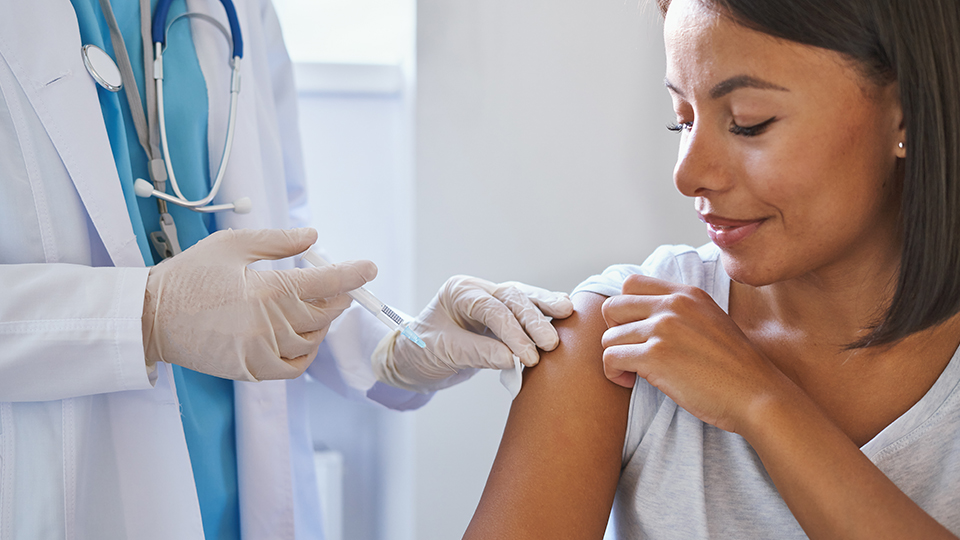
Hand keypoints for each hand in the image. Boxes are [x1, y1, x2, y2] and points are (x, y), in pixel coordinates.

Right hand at [142, 228, 375, 380]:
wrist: (150, 317)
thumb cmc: (189, 276)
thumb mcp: (231, 246)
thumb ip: (277, 242)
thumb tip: (313, 237)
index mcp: (268, 290)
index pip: (325, 282)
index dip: (351, 275)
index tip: (370, 269)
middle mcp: (270, 325)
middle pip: (324, 312)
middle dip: (337, 297)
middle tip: (337, 286)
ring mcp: (261, 352)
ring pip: (312, 340)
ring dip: (321, 323)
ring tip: (315, 307)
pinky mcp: (251, 371)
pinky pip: (295, 367)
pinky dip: (306, 352)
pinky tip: (302, 336)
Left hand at [372, 275, 574, 391]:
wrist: (413, 361)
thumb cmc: (421, 352)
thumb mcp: (444, 352)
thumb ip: (478, 353)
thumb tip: (512, 359)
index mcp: (459, 292)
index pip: (492, 308)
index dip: (513, 332)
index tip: (528, 356)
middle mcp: (478, 291)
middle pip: (513, 299)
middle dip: (534, 320)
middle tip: (551, 343)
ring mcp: (491, 301)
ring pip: (524, 299)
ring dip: (545, 310)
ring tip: (567, 314)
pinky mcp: (502, 317)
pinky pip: (526, 313)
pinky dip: (544, 315)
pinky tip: (563, 315)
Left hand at [600, 274, 788, 433]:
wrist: (756, 394)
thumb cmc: (733, 368)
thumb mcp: (710, 321)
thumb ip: (680, 312)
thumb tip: (643, 317)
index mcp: (686, 294)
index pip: (631, 284)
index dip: (624, 310)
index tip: (635, 332)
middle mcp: (672, 305)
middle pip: (613, 307)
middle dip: (614, 332)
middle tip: (629, 352)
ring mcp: (663, 328)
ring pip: (609, 337)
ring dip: (616, 358)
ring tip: (633, 372)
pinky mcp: (655, 356)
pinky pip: (611, 358)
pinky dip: (614, 373)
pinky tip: (630, 382)